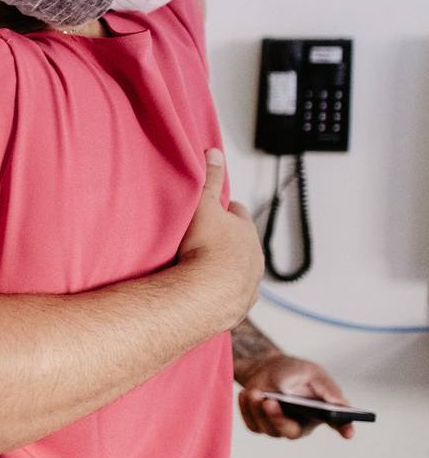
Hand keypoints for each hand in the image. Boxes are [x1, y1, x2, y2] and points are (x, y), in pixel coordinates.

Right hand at [174, 149, 264, 331]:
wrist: (207, 294)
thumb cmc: (205, 250)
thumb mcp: (204, 206)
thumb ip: (209, 179)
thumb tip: (214, 153)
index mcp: (246, 230)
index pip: (239, 214)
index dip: (227, 210)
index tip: (217, 210)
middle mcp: (254, 256)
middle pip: (244, 242)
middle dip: (231, 239)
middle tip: (210, 238)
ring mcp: (250, 282)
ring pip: (243, 269)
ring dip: (230, 267)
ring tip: (208, 268)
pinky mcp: (241, 304)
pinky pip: (236, 295)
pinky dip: (226, 291)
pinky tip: (211, 292)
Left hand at [238, 355, 354, 439]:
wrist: (268, 367)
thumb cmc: (294, 372)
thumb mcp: (312, 373)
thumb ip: (326, 387)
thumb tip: (341, 402)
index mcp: (323, 413)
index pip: (340, 425)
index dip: (345, 429)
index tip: (347, 432)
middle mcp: (303, 425)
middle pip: (292, 432)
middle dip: (278, 418)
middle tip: (269, 401)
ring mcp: (280, 427)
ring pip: (268, 429)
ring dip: (258, 411)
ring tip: (253, 392)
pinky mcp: (261, 425)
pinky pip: (253, 425)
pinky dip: (246, 410)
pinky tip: (245, 394)